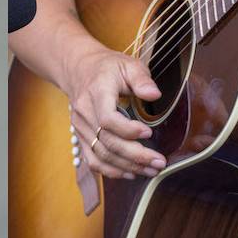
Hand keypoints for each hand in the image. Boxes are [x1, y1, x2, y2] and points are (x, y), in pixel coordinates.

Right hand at [62, 37, 165, 180]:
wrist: (78, 70)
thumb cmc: (107, 67)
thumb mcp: (128, 65)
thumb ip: (142, 79)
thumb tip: (155, 95)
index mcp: (97, 92)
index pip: (107, 118)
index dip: (127, 130)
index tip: (148, 133)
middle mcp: (85, 112)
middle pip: (106, 142)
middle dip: (135, 156)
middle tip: (159, 162)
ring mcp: (80, 127)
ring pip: (100, 155)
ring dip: (126, 167)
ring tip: (150, 170)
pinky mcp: (81, 136)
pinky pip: (93, 159)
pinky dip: (111, 170)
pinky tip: (130, 173)